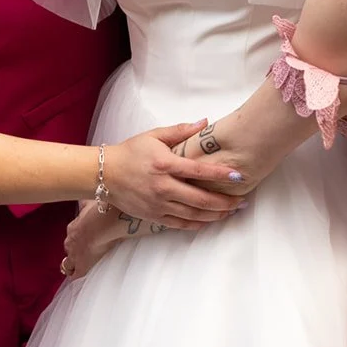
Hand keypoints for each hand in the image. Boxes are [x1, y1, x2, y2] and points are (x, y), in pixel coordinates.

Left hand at [61, 204, 124, 278]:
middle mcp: (70, 242)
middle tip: (83, 252)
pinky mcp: (81, 266)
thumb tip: (82, 195)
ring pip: (67, 264)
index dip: (77, 238)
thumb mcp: (91, 203)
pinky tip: (78, 277)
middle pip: (68, 248)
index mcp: (74, 227)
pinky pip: (74, 275)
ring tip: (75, 268)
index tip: (82, 239)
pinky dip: (75, 275)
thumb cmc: (101, 212)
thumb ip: (85, 202)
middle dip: (74, 250)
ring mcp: (74, 255)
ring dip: (71, 265)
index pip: (71, 234)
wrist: (105, 223)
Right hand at [104, 121, 244, 228]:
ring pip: (193, 214)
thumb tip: (205, 122)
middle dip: (225, 201)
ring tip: (231, 212)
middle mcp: (163, 187)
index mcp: (165, 165)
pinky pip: (180, 224)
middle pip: (201, 199)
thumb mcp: (154, 136)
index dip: (221, 174)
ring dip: (215, 215)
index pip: (200, 171)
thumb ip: (180, 131)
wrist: (103, 174)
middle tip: (242, 201)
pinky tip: (210, 220)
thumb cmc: (130, 152)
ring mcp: (158, 204)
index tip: (239, 176)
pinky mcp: (153, 216)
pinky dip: (197, 224)